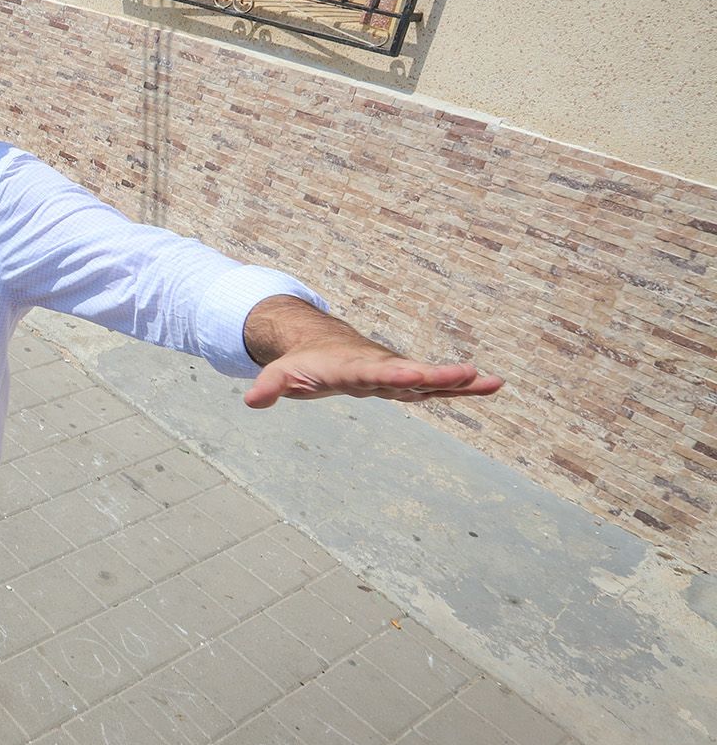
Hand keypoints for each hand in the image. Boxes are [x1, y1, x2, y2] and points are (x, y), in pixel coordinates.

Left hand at [243, 343, 503, 409]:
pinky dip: (461, 387)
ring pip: (430, 379)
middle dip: (437, 374)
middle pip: (411, 373)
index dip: (392, 375)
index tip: (414, 375)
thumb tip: (251, 400)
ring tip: (494, 382)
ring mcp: (395, 374)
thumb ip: (270, 386)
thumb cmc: (303, 363)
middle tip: (468, 372)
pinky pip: (435, 385)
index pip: (373, 373)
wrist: (320, 344)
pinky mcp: (405, 381)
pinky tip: (491, 387)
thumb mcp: (282, 374)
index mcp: (352, 368)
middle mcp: (380, 369)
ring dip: (460, 382)